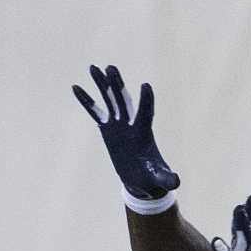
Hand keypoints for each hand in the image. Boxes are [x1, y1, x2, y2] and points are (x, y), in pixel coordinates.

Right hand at [72, 63, 180, 202]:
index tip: (146, 86)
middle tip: (111, 68)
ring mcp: (118, 125)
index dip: (146, 101)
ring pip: (109, 100)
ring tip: (93, 67)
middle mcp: (131, 124)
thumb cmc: (152, 177)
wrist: (141, 179)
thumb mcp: (160, 179)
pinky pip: (95, 112)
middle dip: (117, 85)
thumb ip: (167, 179)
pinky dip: (86, 101)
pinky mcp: (107, 129)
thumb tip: (175, 182)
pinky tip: (76, 87)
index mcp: (144, 133)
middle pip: (124, 100)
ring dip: (102, 84)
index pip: (146, 113)